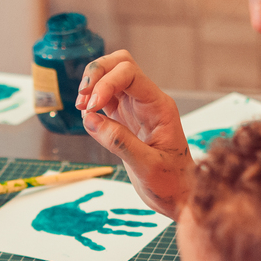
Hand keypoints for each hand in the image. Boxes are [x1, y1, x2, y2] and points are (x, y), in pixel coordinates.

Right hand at [75, 50, 193, 217]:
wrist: (178, 196)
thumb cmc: (170, 182)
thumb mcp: (147, 166)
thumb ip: (119, 142)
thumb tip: (89, 119)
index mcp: (159, 107)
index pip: (130, 74)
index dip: (106, 83)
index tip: (90, 106)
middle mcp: (148, 101)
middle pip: (120, 64)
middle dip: (97, 73)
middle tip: (82, 100)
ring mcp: (136, 108)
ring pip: (111, 76)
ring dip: (92, 85)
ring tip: (82, 109)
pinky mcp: (125, 119)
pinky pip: (106, 98)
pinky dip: (92, 101)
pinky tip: (87, 118)